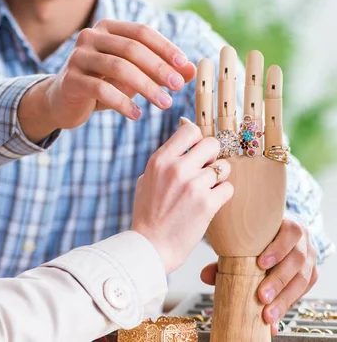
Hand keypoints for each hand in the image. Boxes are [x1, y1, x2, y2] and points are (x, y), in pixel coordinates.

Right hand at [19, 20, 196, 141]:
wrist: (62, 100)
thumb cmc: (103, 84)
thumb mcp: (133, 75)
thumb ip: (160, 70)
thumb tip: (191, 71)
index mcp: (107, 28)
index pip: (142, 32)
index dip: (165, 47)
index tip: (184, 65)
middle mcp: (90, 36)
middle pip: (132, 48)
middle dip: (158, 68)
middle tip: (177, 87)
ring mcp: (78, 57)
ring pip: (118, 68)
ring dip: (146, 86)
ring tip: (164, 104)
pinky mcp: (71, 80)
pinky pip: (101, 89)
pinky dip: (122, 103)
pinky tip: (137, 115)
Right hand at [131, 120, 233, 273]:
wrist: (151, 246)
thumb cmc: (148, 213)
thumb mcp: (147, 178)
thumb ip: (164, 160)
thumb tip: (182, 141)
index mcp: (160, 159)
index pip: (190, 130)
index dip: (197, 139)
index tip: (196, 151)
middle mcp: (177, 168)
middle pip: (212, 143)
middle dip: (212, 156)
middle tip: (205, 171)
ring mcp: (193, 185)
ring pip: (224, 167)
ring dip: (219, 178)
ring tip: (206, 190)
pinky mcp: (207, 204)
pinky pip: (228, 188)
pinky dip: (223, 195)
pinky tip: (210, 203)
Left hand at [201, 218, 317, 334]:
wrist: (278, 233)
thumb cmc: (258, 235)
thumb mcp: (245, 238)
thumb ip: (228, 254)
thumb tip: (205, 276)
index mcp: (288, 224)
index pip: (291, 232)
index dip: (278, 248)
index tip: (260, 264)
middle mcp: (303, 241)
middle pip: (297, 260)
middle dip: (278, 280)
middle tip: (261, 296)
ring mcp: (310, 258)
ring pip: (303, 278)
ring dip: (285, 298)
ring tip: (268, 314)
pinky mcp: (312, 274)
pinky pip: (305, 290)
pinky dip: (290, 303)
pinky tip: (276, 315)